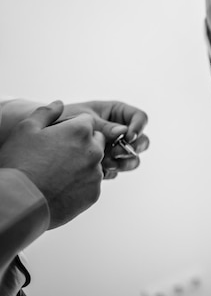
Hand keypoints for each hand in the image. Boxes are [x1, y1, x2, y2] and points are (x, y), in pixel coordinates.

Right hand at [0, 101, 105, 228]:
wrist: (18, 201)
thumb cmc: (20, 163)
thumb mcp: (26, 129)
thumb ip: (46, 112)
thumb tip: (59, 103)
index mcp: (80, 131)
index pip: (87, 122)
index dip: (71, 128)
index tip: (57, 139)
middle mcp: (94, 150)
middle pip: (96, 140)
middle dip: (82, 144)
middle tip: (58, 156)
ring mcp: (96, 173)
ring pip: (95, 163)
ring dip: (82, 165)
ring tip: (57, 174)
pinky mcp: (95, 193)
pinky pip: (92, 184)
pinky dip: (81, 185)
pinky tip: (62, 188)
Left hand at [61, 101, 149, 178]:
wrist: (43, 137)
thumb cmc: (62, 119)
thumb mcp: (82, 118)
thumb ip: (103, 126)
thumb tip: (123, 132)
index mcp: (117, 114)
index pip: (140, 118)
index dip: (138, 127)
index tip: (128, 136)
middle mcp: (120, 132)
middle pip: (142, 141)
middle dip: (133, 148)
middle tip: (116, 152)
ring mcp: (114, 148)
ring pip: (133, 159)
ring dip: (124, 163)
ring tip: (106, 163)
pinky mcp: (106, 163)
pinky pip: (117, 171)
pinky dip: (110, 172)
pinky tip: (97, 170)